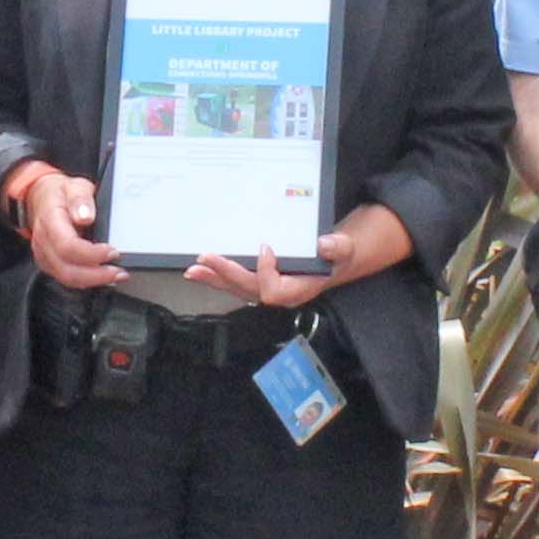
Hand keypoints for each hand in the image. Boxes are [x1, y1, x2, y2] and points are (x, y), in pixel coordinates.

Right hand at [7, 161, 123, 290]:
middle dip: (95, 275)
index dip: (91, 254)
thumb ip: (81, 199)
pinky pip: (66, 278)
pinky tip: (102, 276)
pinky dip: (86, 280)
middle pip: (67, 269)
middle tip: (119, 272)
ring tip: (115, 276)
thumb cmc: (59, 193)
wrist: (40, 198)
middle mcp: (43, 242)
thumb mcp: (74, 186)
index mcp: (49, 221)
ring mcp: (44, 255)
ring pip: (66, 278)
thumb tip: (85, 216)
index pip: (67, 246)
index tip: (112, 252)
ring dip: (93, 281)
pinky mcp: (49, 264)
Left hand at [186, 229, 352, 308]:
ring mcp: (267, 290)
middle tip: (205, 259)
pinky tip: (201, 271)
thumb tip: (324, 244)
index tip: (265, 247)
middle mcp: (279, 294)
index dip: (265, 272)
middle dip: (225, 274)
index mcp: (298, 290)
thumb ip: (337, 248)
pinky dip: (217, 277)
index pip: (273, 290)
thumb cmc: (337, 257)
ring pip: (236, 289)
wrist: (333, 262)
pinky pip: (235, 284)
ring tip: (194, 270)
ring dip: (214, 279)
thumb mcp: (344, 249)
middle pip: (247, 289)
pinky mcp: (259, 283)